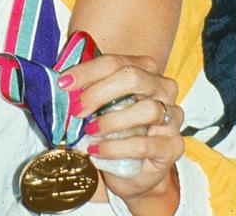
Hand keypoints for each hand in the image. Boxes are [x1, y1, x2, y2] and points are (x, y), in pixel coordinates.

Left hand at [60, 54, 182, 206]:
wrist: (135, 174)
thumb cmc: (117, 132)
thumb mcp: (102, 107)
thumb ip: (88, 91)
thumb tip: (61, 84)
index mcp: (145, 70)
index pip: (116, 61)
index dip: (87, 71)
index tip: (64, 83)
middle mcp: (163, 88)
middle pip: (133, 77)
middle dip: (100, 92)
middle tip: (78, 109)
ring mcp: (173, 117)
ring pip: (146, 109)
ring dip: (111, 120)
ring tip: (89, 131)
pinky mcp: (174, 146)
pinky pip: (145, 143)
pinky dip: (116, 147)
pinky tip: (97, 150)